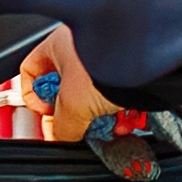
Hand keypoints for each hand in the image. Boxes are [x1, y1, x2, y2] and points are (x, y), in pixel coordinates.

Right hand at [17, 24, 122, 143]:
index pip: (31, 71)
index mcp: (57, 44)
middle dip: (75, 113)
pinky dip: (122, 110)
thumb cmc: (107, 61)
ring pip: (95, 94)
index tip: (46, 114)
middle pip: (66, 88)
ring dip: (101, 116)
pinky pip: (120, 93)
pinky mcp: (130, 66)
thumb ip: (61, 126)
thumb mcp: (73, 104)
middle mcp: (81, 45)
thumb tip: (60, 137)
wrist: (150, 58)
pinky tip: (126, 120)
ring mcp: (106, 54)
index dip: (33, 97)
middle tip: (79, 125)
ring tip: (109, 125)